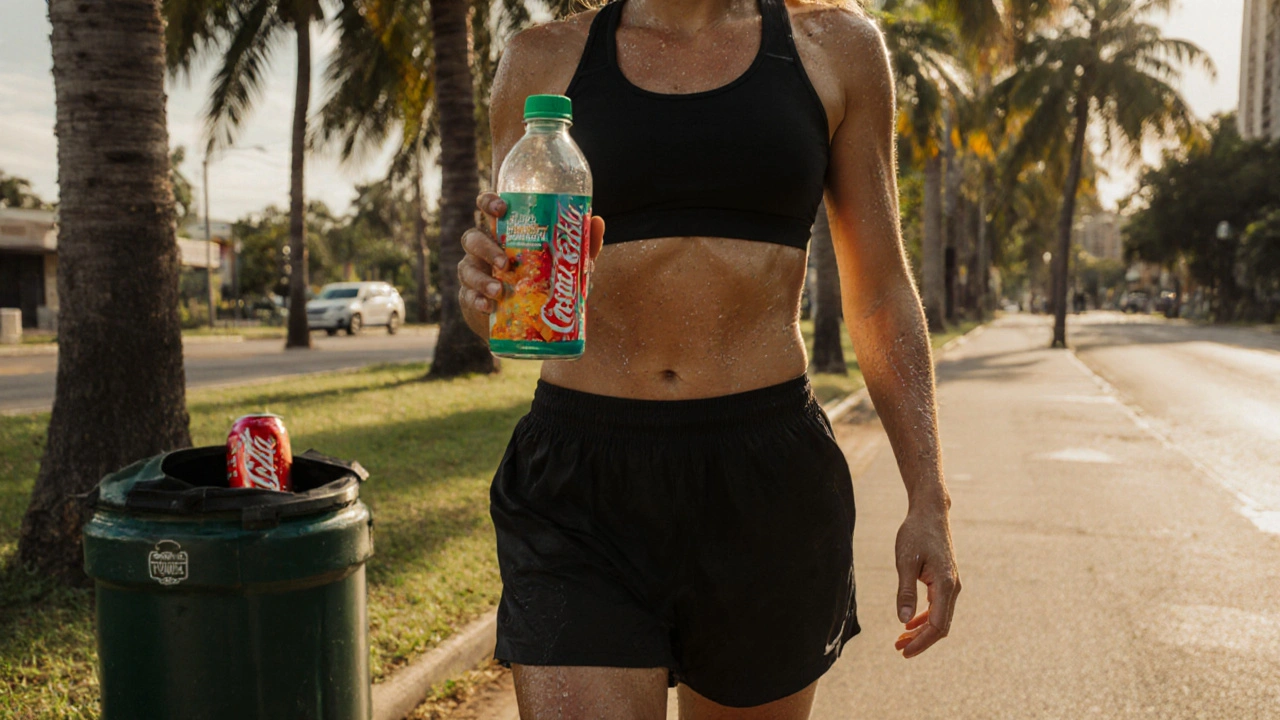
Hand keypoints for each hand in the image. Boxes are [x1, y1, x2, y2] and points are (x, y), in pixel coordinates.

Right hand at [458, 192, 605, 314]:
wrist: (526, 322)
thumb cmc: (543, 282)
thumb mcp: (565, 265)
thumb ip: (579, 246)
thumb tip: (597, 221)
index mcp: (503, 234)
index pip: (488, 209)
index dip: (488, 202)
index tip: (501, 208)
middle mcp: (484, 249)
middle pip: (472, 237)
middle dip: (485, 247)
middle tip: (506, 262)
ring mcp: (475, 273)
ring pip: (466, 268)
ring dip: (481, 278)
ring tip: (499, 290)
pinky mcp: (470, 297)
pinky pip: (467, 296)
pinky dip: (477, 300)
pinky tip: (488, 306)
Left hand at [893, 505, 959, 657]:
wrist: (930, 513)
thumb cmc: (916, 533)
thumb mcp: (905, 561)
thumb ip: (905, 591)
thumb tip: (903, 620)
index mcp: (945, 585)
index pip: (937, 625)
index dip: (921, 642)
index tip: (903, 651)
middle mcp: (953, 588)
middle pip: (940, 626)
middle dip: (921, 640)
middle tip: (898, 649)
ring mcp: (951, 584)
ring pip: (940, 617)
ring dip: (922, 631)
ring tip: (901, 639)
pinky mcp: (945, 580)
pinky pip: (938, 606)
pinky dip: (924, 617)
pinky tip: (909, 622)